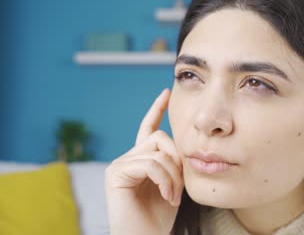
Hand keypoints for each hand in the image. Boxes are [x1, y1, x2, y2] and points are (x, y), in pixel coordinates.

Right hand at [105, 89, 183, 234]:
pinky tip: (168, 196)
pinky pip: (150, 163)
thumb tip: (182, 142)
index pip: (149, 128)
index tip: (167, 92)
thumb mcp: (173, 183)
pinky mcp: (115, 173)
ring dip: (172, 175)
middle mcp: (128, 158)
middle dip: (177, 160)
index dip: (157, 109)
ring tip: (173, 195)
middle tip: (180, 186)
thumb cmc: (160, 216)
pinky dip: (164, 180)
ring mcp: (119, 164)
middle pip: (160, 138)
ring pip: (157, 151)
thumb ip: (173, 162)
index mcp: (142, 160)